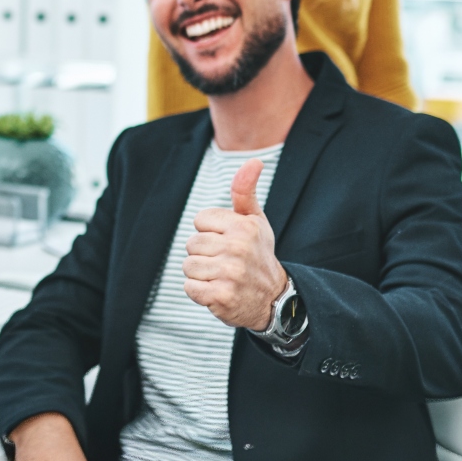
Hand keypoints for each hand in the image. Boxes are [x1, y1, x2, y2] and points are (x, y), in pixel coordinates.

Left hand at [184, 159, 286, 331]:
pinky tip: (218, 291)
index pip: (200, 220)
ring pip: (188, 265)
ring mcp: (230, 274)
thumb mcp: (255, 221)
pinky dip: (199, 292)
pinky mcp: (222, 296)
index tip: (228, 241)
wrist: (273, 299)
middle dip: (204, 254)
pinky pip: (189, 287)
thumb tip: (254, 161)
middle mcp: (238, 248)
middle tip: (226, 262)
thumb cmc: (258, 254)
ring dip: (201, 273)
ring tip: (222, 276)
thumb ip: (245, 191)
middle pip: (191, 243)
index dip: (210, 231)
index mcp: (244, 226)